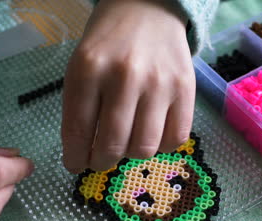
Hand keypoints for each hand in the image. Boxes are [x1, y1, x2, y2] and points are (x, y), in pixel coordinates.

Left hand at [62, 0, 194, 172]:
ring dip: (130, 154)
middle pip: (113, 145)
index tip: (75, 165)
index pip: (78, 130)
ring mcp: (159, 83)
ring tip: (126, 141)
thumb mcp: (80, 67)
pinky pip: (175, 139)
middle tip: (99, 159)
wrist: (148, 10)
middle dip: (101, 162)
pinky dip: (161, 146)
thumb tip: (81, 154)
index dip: (75, 158)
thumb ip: (78, 108)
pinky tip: (150, 132)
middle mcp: (125, 76)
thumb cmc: (108, 42)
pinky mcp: (186, 89)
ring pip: (145, 148)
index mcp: (89, 69)